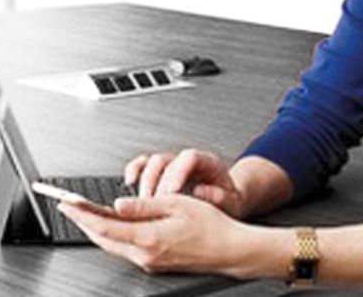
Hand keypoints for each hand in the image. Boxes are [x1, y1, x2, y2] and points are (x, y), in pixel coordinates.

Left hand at [58, 193, 252, 276]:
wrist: (231, 251)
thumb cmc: (211, 226)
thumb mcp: (176, 204)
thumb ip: (143, 206)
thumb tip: (117, 206)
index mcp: (149, 238)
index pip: (105, 226)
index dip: (82, 214)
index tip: (67, 204)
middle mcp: (146, 255)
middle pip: (103, 238)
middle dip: (83, 221)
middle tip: (68, 206)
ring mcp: (149, 262)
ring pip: (113, 245)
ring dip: (97, 228)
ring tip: (84, 212)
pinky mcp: (154, 263)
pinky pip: (125, 248)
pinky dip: (113, 235)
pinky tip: (111, 224)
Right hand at [125, 149, 247, 217]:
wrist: (226, 201)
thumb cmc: (230, 201)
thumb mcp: (232, 202)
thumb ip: (220, 196)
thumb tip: (202, 192)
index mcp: (207, 162)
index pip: (188, 158)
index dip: (178, 173)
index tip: (172, 192)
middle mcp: (186, 160)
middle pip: (165, 160)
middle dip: (157, 183)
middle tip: (154, 204)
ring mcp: (172, 164)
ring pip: (151, 162)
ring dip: (144, 182)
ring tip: (143, 203)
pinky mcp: (161, 172)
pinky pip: (143, 165)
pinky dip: (134, 171)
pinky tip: (130, 183)